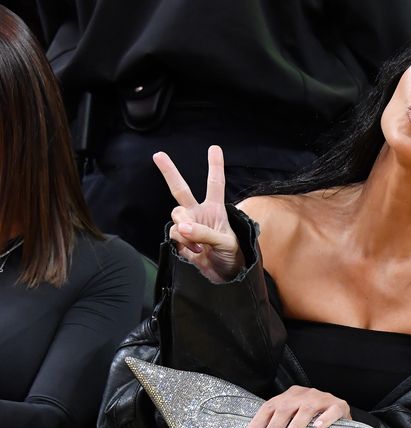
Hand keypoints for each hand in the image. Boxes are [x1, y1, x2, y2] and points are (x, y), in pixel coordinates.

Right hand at [153, 145, 241, 282]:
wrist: (224, 276)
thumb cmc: (232, 256)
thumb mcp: (226, 243)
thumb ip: (205, 233)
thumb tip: (183, 226)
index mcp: (215, 209)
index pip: (215, 184)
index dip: (215, 166)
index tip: (214, 148)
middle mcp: (198, 213)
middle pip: (180, 190)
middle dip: (169, 172)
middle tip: (158, 155)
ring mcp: (187, 225)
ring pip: (176, 217)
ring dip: (186, 230)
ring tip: (201, 246)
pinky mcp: (179, 240)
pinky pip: (174, 235)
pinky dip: (184, 244)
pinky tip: (195, 253)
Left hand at [243, 386, 351, 427]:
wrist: (340, 413)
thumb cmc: (313, 420)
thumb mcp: (293, 419)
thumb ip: (280, 426)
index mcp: (289, 397)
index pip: (269, 407)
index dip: (258, 422)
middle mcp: (303, 394)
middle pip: (284, 409)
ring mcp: (321, 398)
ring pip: (305, 410)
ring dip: (295, 427)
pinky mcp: (339, 405)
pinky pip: (332, 411)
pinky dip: (325, 419)